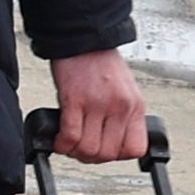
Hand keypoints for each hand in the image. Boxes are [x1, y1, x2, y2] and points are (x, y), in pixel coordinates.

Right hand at [49, 47, 148, 166]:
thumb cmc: (100, 62)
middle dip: (91, 157)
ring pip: (89, 149)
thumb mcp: (123, 90)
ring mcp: (98, 104)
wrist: (82, 37)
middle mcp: (119, 106)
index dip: (117, 156)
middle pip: (108, 154)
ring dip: (75, 152)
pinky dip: (62, 143)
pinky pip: (70, 136)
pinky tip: (59, 138)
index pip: (135, 149)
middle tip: (81, 149)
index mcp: (135, 105)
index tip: (105, 151)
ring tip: (69, 144)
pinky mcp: (74, 100)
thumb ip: (121, 116)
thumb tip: (110, 141)